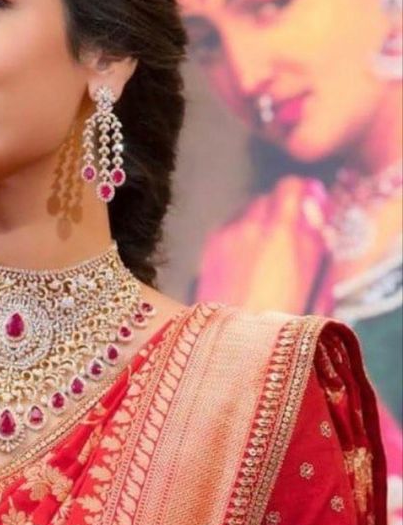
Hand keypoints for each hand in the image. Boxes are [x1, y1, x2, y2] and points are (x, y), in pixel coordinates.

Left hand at [197, 176, 330, 313]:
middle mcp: (249, 226)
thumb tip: (314, 204)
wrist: (236, 338)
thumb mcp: (309, 274)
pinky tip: (245, 259)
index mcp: (279, 232)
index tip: (308, 201)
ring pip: (245, 212)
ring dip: (258, 220)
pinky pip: (228, 227)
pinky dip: (239, 234)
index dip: (301, 192)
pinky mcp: (209, 247)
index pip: (290, 186)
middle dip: (279, 208)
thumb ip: (313, 234)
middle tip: (289, 231)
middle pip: (266, 197)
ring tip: (266, 250)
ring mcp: (225, 235)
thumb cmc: (279, 313)